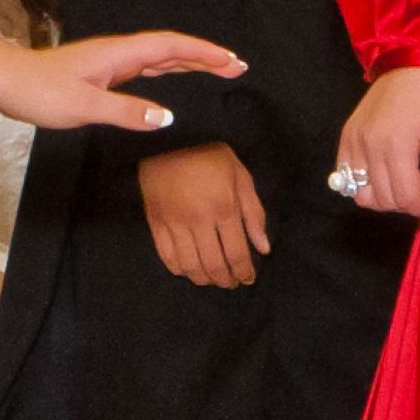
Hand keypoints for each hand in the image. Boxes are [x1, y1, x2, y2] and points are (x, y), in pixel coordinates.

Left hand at [0, 29, 243, 141]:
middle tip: (237, 67)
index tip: (232, 61)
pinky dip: (168, 71)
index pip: (171, 48)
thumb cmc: (39, 92)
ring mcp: (110, 63)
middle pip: (171, 50)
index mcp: (119, 54)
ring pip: (160, 59)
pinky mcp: (102, 74)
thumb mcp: (84, 106)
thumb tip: (166, 117)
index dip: (204, 53)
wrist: (4, 81)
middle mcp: (118, 54)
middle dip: (205, 57)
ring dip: (190, 63)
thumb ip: (126, 111)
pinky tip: (174, 79)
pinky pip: (145, 69)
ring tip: (218, 70)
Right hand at [135, 141, 268, 290]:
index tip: (248, 279)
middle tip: (231, 283)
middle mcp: (199, 220)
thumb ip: (253, 214)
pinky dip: (179, 269)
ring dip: (203, 279)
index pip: (236, 254)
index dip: (244, 272)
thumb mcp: (241, 177)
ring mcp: (174, 223)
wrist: (171, 136)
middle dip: (226, 280)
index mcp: (224, 208)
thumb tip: (264, 248)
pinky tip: (188, 270)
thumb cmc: (212, 154)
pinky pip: (166, 256)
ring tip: (212, 279)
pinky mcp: (155, 222)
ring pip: (189, 266)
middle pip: (213, 265)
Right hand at [340, 66, 419, 221]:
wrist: (411, 59)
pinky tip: (383, 171)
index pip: (404, 198)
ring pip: (362, 194)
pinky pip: (346, 177)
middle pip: (383, 199)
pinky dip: (363, 183)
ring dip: (384, 196)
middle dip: (405, 201)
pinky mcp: (346, 136)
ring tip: (402, 178)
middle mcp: (369, 145)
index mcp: (396, 144)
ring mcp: (354, 140)